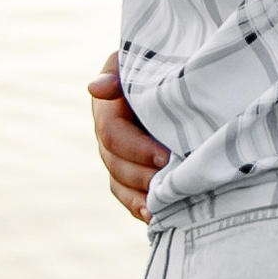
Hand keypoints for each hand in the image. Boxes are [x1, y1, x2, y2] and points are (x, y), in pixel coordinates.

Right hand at [88, 56, 168, 223]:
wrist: (182, 77)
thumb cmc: (164, 63)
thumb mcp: (143, 61)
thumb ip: (120, 73)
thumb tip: (95, 89)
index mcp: (108, 107)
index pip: (112, 133)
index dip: (137, 148)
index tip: (165, 156)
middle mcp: (108, 135)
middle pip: (115, 163)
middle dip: (142, 176)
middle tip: (171, 182)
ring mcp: (118, 156)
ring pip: (119, 183)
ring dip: (139, 196)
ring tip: (161, 206)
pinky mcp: (132, 172)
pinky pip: (128, 195)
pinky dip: (138, 207)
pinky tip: (154, 216)